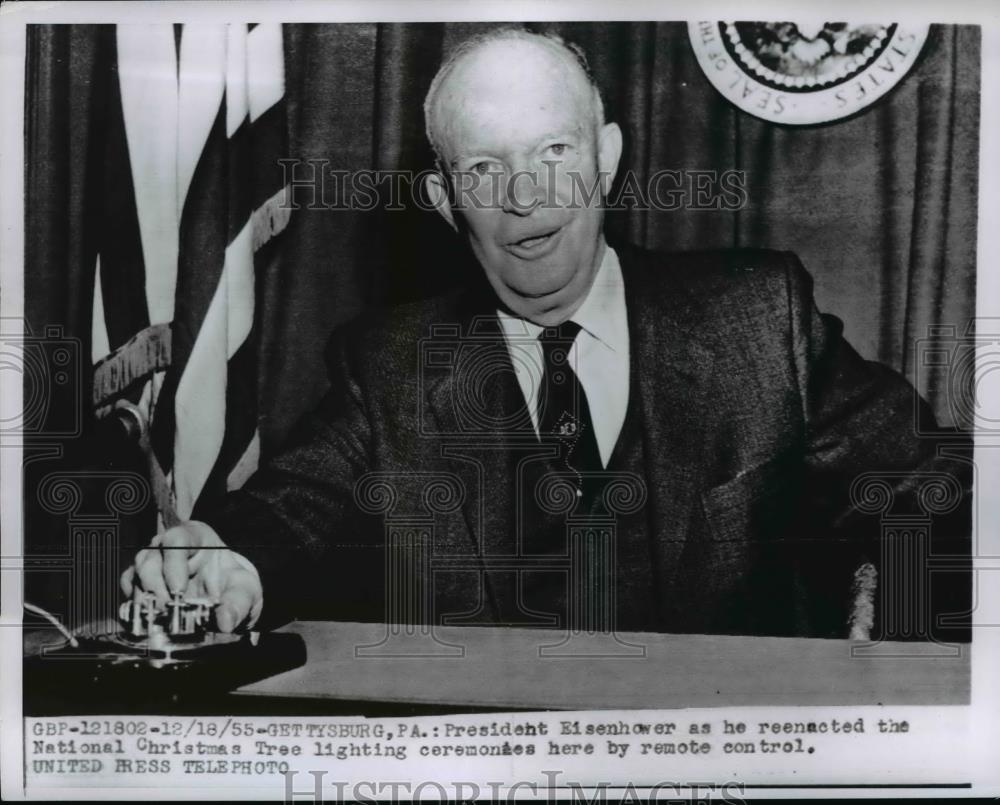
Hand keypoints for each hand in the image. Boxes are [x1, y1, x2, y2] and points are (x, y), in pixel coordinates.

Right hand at [120, 521, 262, 632]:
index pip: (175, 539)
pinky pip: (129, 593)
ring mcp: (151, 566)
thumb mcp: (244, 591)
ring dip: (143, 601)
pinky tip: (145, 622)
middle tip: (166, 611)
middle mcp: (166, 548)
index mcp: (193, 537)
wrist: (226, 595)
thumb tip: (225, 622)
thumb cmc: (233, 584)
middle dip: (155, 588)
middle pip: (149, 560)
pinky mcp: (142, 587)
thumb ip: (237, 604)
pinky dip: (133, 608)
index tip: (179, 590)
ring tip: (157, 621)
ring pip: (135, 577)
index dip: (173, 564)